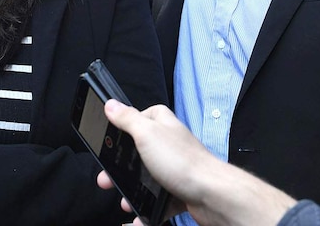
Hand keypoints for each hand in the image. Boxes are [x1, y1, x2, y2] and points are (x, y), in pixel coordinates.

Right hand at [97, 100, 294, 225]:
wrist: (212, 194)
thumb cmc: (181, 162)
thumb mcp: (146, 134)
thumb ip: (127, 118)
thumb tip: (111, 104)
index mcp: (163, 125)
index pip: (143, 116)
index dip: (126, 126)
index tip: (111, 137)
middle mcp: (170, 144)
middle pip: (139, 152)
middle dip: (121, 168)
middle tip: (106, 179)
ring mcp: (175, 169)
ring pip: (147, 179)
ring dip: (132, 192)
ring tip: (124, 202)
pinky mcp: (180, 191)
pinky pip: (159, 201)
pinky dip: (147, 210)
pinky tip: (138, 217)